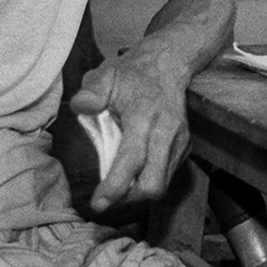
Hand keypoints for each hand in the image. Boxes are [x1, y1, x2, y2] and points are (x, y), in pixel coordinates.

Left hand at [67, 57, 188, 213]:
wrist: (170, 63)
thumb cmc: (133, 72)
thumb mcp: (106, 73)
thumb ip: (92, 91)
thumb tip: (82, 107)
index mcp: (144, 115)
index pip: (132, 160)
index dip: (115, 186)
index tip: (97, 202)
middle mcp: (166, 132)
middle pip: (154, 184)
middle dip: (129, 197)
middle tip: (108, 195)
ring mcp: (179, 141)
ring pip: (162, 184)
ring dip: (138, 191)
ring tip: (118, 184)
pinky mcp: (185, 146)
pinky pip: (167, 175)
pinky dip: (149, 179)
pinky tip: (134, 170)